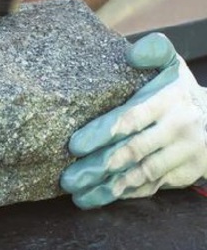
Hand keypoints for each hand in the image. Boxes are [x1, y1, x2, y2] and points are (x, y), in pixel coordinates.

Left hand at [61, 33, 206, 208]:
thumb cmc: (179, 92)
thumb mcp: (173, 66)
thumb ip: (155, 51)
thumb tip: (133, 53)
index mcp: (169, 101)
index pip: (132, 118)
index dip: (102, 132)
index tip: (74, 146)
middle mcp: (177, 128)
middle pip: (132, 151)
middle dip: (97, 166)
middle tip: (67, 178)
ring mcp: (182, 154)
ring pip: (140, 174)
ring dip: (107, 187)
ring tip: (77, 194)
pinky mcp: (182, 173)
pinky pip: (151, 187)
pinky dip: (124, 195)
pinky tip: (98, 199)